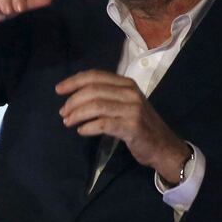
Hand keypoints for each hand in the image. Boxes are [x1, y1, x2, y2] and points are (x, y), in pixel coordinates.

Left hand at [56, 69, 187, 180]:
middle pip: (93, 90)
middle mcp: (130, 93)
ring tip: (68, 122)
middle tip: (62, 113)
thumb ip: (106, 96)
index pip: (95, 76)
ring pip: (96, 106)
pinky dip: (88, 127)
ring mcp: (132, 109)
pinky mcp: (132, 126)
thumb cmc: (140, 125)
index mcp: (126, 84)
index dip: (74, 81)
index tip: (58, 90)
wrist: (163, 146)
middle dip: (73, 101)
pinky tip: (82, 131)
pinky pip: (103, 124)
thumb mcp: (125, 104)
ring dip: (77, 114)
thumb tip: (74, 96)